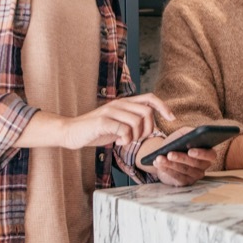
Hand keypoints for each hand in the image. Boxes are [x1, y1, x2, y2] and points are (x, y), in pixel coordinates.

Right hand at [20, 93, 174, 148]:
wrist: (71, 132)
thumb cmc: (95, 130)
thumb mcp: (117, 125)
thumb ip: (131, 123)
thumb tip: (150, 127)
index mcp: (124, 103)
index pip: (150, 98)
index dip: (163, 107)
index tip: (171, 118)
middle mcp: (119, 104)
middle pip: (147, 112)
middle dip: (148, 129)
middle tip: (137, 139)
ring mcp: (111, 111)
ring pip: (137, 121)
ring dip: (136, 136)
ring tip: (125, 142)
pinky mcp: (103, 121)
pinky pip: (124, 129)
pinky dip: (125, 139)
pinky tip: (117, 143)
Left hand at [140, 127, 217, 186]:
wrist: (165, 154)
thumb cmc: (177, 143)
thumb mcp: (183, 134)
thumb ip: (189, 132)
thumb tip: (194, 133)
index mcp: (207, 152)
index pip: (211, 155)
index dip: (202, 154)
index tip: (190, 151)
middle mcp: (203, 166)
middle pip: (195, 163)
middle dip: (181, 158)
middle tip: (170, 154)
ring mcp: (195, 176)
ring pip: (184, 170)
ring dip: (170, 164)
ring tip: (159, 158)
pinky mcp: (184, 182)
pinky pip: (176, 177)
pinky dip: (166, 169)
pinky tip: (158, 163)